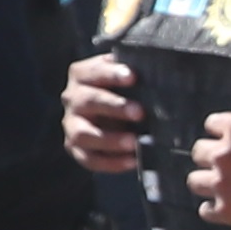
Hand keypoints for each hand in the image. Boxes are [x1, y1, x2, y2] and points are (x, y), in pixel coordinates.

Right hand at [61, 52, 147, 175]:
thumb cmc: (123, 88)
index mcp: (82, 75)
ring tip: (134, 142)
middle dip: (114, 106)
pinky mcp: (76, 149)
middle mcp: (72, 99)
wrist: (109, 113)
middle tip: (139, 112)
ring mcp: (72, 126)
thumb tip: (158, 66)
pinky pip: (89, 159)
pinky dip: (111, 163)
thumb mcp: (125, 74)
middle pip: (87, 101)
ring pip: (83, 134)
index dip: (111, 74)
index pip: (93, 72)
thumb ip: (134, 68)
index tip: (133, 77)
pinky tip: (133, 161)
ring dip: (109, 139)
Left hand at [193, 97, 230, 229]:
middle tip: (227, 161)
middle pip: (198, 152)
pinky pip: (206, 211)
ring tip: (221, 185)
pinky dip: (214, 209)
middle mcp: (224, 155)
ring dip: (207, 182)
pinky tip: (225, 207)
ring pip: (195, 181)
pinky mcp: (228, 212)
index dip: (222, 130)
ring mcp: (223, 185)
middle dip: (211, 156)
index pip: (211, 123)